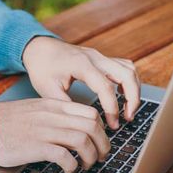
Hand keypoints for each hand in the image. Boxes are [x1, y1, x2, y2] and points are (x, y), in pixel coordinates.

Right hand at [0, 99, 109, 172]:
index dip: (101, 129)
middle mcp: (52, 116)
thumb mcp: (34, 109)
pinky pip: (65, 156)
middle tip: (101, 156)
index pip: (90, 112)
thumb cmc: (6, 121)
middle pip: (92, 126)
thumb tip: (74, 126)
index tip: (100, 140)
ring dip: (91, 157)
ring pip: (83, 140)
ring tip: (87, 165)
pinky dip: (72, 166)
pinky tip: (69, 171)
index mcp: (53, 106)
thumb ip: (54, 115)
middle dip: (103, 144)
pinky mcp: (36, 147)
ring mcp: (45, 131)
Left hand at [22, 36, 140, 128]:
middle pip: (127, 74)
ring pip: (129, 69)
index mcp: (82, 65)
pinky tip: (122, 95)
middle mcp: (95, 57)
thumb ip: (66, 106)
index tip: (112, 125)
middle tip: (128, 118)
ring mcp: (100, 56)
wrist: (38, 48)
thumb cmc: (41, 67)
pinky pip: (124, 66)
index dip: (112, 108)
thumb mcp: (47, 89)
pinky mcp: (101, 58)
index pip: (106, 87)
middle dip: (133, 98)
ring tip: (128, 110)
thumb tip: (83, 124)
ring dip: (134, 89)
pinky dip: (128, 81)